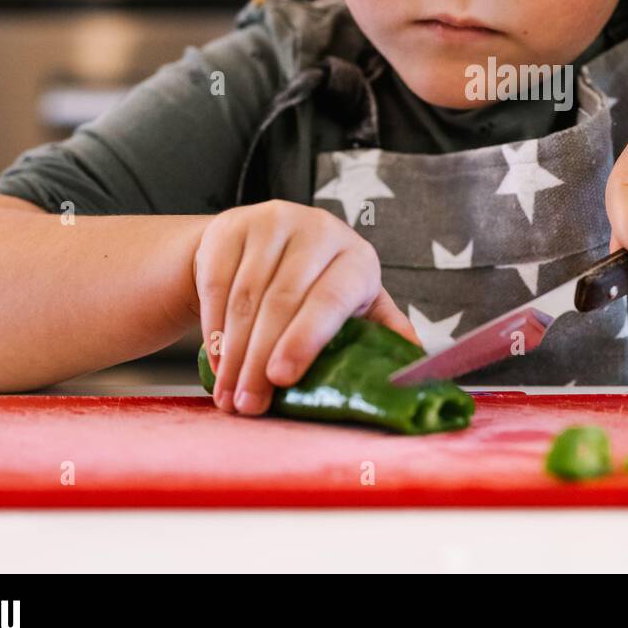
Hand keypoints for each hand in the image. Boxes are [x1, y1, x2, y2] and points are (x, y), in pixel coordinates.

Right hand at [192, 199, 419, 414]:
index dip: (306, 340)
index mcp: (357, 257)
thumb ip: (381, 331)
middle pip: (283, 302)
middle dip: (261, 360)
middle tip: (249, 404)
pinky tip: (217, 363)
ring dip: (234, 354)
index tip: (283, 379)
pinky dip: (213, 329)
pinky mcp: (233, 227)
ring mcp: (273, 223)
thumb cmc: (319, 285)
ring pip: (246, 298)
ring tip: (229, 395)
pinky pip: (217, 286)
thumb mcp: (355, 303)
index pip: (331, 299)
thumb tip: (414, 367)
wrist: (265, 244)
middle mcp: (318, 231)